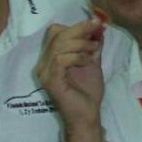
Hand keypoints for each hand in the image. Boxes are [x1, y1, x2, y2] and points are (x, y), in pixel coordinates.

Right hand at [34, 18, 105, 141]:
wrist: (87, 117)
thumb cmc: (88, 93)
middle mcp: (43, 64)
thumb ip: (92, 45)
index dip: (75, 25)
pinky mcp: (51, 81)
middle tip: (97, 29)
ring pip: (59, 45)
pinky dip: (77, 56)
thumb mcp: (92, 63)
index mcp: (50, 58)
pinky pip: (61, 59)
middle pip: (56, 34)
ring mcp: (45, 73)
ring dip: (80, 43)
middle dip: (79, 29)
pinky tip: (88, 61)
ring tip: (94, 49)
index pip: (55, 32)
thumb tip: (98, 26)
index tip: (95, 24)